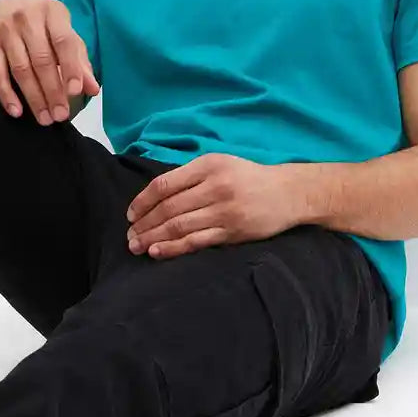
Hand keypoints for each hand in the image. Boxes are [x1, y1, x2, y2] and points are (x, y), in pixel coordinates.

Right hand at [0, 0, 99, 125]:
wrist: (5, 4)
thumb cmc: (41, 22)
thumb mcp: (63, 32)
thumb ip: (79, 59)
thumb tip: (92, 89)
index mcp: (52, 12)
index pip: (63, 42)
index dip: (70, 68)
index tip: (75, 92)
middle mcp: (27, 18)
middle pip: (41, 60)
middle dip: (52, 91)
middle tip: (60, 115)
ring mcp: (5, 30)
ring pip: (20, 69)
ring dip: (33, 97)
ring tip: (44, 118)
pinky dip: (6, 94)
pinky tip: (17, 111)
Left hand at [125, 154, 313, 258]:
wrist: (288, 193)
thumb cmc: (249, 178)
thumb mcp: (220, 164)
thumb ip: (191, 176)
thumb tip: (155, 196)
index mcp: (208, 165)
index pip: (164, 184)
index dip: (143, 201)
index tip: (131, 214)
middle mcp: (214, 186)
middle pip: (168, 207)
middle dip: (144, 223)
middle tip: (129, 235)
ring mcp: (223, 210)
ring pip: (178, 226)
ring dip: (153, 238)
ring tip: (136, 246)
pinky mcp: (232, 231)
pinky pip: (196, 241)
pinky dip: (173, 248)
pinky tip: (157, 252)